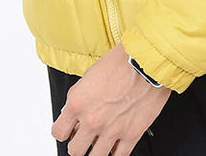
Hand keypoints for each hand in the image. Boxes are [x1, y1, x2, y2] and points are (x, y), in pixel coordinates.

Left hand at [51, 42, 170, 155]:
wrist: (146, 60)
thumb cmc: (121, 61)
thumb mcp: (90, 74)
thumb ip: (80, 96)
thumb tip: (76, 111)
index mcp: (78, 102)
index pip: (58, 132)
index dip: (63, 130)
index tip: (68, 129)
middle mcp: (92, 120)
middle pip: (74, 151)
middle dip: (78, 143)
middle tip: (84, 136)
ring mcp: (112, 130)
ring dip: (95, 150)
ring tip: (100, 141)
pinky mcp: (131, 135)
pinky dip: (116, 153)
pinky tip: (116, 144)